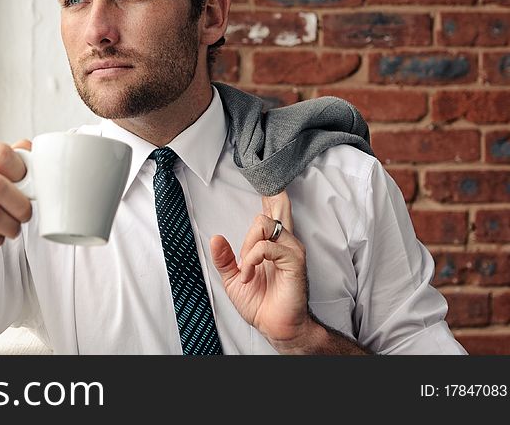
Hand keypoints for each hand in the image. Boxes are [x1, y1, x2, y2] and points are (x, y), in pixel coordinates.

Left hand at [209, 191, 316, 351]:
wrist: (274, 326)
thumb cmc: (260, 303)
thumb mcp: (233, 279)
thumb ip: (224, 259)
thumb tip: (215, 238)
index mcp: (270, 245)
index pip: (271, 213)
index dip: (270, 196)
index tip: (268, 182)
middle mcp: (283, 243)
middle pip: (274, 209)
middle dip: (268, 200)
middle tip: (260, 209)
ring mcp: (290, 250)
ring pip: (264, 225)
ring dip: (248, 247)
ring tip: (247, 269)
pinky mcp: (294, 261)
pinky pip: (267, 246)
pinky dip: (252, 259)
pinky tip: (250, 273)